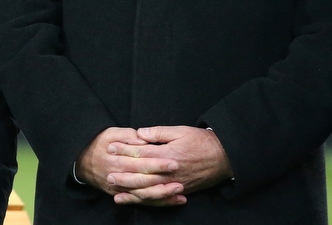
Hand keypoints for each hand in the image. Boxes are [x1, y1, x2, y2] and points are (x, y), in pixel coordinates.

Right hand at [76, 127, 184, 205]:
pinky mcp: (121, 195)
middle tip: (180, 177)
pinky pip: (141, 201)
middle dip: (163, 179)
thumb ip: (126, 135)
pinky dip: (158, 202)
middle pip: (144, 180)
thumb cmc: (97, 144)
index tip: (174, 161)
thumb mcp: (108, 134)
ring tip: (180, 190)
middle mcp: (119, 176)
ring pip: (143, 195)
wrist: (80, 161)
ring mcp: (120, 188)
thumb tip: (142, 137)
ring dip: (163, 194)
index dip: (157, 163)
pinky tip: (173, 200)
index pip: (141, 163)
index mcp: (117, 160)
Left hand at [107, 125, 232, 205]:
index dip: (125, 150)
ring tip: (115, 190)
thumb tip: (140, 133)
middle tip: (107, 173)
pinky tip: (136, 200)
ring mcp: (175, 183)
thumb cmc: (202, 141)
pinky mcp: (180, 191)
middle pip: (142, 175)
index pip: (141, 153)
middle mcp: (170, 172)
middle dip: (123, 174)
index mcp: (168, 154)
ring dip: (131, 191)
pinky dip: (147, 200)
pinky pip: (161, 198)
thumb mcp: (181, 131)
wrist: (225, 157)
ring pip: (150, 190)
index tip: (111, 148)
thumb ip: (159, 132)